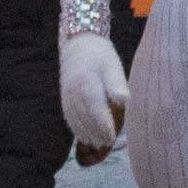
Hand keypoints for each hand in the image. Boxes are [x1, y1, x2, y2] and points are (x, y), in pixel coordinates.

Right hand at [58, 30, 128, 158]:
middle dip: (96, 134)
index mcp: (87, 84)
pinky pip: (69, 118)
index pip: (95, 112)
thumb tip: (123, 100)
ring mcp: (67, 96)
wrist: (79, 43)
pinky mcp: (64, 98)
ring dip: (86, 134)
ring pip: (75, 121)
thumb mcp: (112, 66)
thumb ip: (116, 85)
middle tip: (107, 144)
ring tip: (97, 144)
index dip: (104, 128)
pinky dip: (77, 129)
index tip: (112, 138)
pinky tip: (85, 135)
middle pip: (85, 120)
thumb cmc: (100, 55)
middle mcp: (74, 92)